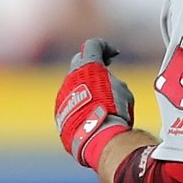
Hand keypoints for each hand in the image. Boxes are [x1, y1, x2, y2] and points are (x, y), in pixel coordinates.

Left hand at [54, 38, 134, 167]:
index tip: (113, 55)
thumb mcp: (123, 91)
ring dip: (84, 85)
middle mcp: (72, 76)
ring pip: (72, 83)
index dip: (105, 47)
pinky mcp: (59, 111)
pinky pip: (68, 101)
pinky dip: (78, 103)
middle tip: (103, 71)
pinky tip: (89, 113)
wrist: (97, 137)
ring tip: (98, 97)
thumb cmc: (114, 112)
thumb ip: (112, 81)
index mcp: (88, 65)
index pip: (93, 45)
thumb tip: (109, 85)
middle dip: (91, 63)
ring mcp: (63, 94)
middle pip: (79, 61)